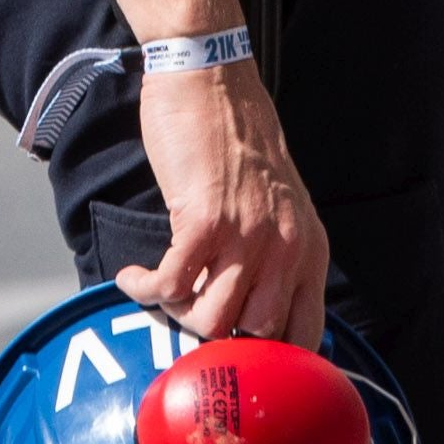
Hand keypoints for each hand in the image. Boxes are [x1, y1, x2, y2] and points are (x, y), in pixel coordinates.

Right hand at [114, 60, 327, 346]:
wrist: (212, 80)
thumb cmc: (237, 145)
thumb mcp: (276, 207)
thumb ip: (272, 257)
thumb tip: (244, 318)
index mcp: (310, 248)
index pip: (306, 335)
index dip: (270, 363)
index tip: (234, 364)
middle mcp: (287, 248)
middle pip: (254, 338)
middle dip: (214, 338)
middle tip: (186, 312)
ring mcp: (249, 236)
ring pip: (211, 322)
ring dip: (175, 313)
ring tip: (160, 287)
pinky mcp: (205, 221)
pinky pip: (171, 287)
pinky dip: (144, 289)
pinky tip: (133, 276)